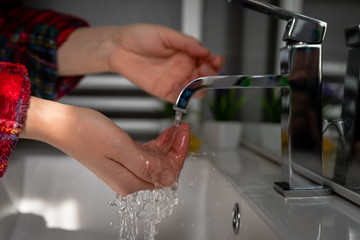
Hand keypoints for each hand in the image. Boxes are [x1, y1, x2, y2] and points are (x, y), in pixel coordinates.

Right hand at [21, 97, 189, 195]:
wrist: (62, 124)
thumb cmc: (85, 132)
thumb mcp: (120, 147)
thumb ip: (146, 165)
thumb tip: (169, 177)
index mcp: (129, 181)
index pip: (166, 176)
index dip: (179, 155)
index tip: (184, 134)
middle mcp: (127, 179)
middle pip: (163, 169)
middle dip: (176, 149)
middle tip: (183, 128)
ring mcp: (124, 169)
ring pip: (156, 161)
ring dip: (168, 145)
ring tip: (176, 127)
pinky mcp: (121, 158)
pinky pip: (146, 154)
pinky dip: (158, 144)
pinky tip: (163, 134)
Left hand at [107, 24, 223, 101]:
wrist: (119, 48)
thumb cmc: (140, 36)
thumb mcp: (166, 35)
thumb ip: (186, 43)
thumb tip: (205, 50)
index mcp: (187, 53)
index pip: (208, 60)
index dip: (215, 62)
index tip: (215, 61)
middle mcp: (184, 68)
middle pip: (205, 77)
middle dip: (210, 76)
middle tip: (205, 71)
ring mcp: (175, 80)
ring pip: (195, 90)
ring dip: (199, 87)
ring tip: (194, 80)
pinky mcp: (165, 91)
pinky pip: (179, 98)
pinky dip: (182, 96)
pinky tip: (178, 87)